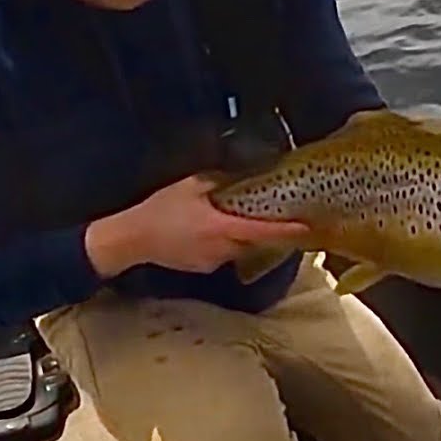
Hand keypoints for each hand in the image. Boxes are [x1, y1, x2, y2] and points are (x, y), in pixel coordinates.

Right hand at [85, 175, 308, 276]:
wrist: (133, 239)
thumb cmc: (161, 209)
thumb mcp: (191, 185)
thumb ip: (219, 180)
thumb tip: (241, 172)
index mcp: (221, 227)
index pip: (262, 230)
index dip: (287, 230)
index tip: (307, 226)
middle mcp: (222, 248)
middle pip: (256, 241)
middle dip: (268, 230)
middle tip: (281, 215)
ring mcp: (213, 261)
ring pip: (241, 249)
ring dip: (245, 236)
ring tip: (238, 217)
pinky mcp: (204, 268)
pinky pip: (225, 255)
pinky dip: (227, 243)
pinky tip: (214, 230)